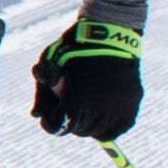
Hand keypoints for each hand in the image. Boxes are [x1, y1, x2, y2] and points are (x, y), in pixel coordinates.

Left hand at [27, 20, 142, 140]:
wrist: (112, 35)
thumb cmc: (75, 48)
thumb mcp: (50, 63)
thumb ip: (42, 92)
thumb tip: (36, 115)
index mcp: (76, 100)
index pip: (60, 128)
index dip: (52, 123)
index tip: (51, 116)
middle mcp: (99, 109)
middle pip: (79, 131)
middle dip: (71, 122)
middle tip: (69, 107)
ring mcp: (118, 110)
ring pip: (97, 132)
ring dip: (89, 124)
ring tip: (86, 108)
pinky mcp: (131, 108)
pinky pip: (116, 130)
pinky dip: (107, 125)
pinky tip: (101, 112)